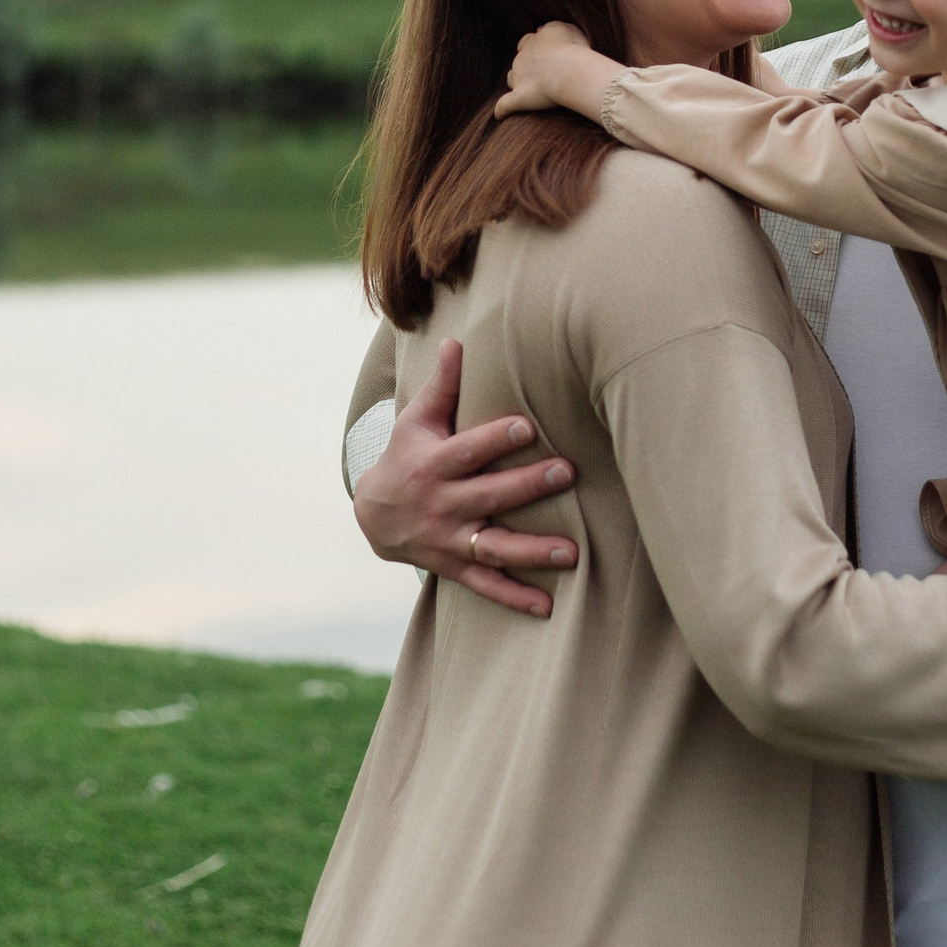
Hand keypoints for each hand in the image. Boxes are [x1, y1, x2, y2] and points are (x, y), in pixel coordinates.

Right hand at [351, 339, 578, 617]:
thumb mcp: (416, 421)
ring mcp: (448, 540)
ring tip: (572, 552)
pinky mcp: (454, 566)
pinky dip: (515, 598)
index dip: (495, 438)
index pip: (467, 450)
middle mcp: (441, 504)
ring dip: (532, 551)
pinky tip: (548, 606)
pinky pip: (486, 585)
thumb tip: (457, 341)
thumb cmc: (407, 455)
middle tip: (566, 473)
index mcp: (433, 464)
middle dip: (526, 487)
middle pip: (488, 495)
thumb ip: (443, 387)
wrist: (374, 516)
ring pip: (493, 547)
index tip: (527, 425)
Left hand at [495, 22, 611, 117]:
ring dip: (517, 81)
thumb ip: (557, 29)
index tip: (545, 53)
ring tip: (529, 91)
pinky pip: (505, 105)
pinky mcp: (519, 97)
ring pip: (512, 77)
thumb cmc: (575, 50)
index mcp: (536, 39)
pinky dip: (501, 110)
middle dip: (527, 64)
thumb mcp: (570, 30)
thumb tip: (545, 30)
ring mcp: (519, 76)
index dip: (535, 47)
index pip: (529, 40)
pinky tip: (500, 115)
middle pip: (520, 59)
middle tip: (541, 73)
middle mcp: (524, 55)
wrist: (569, 70)